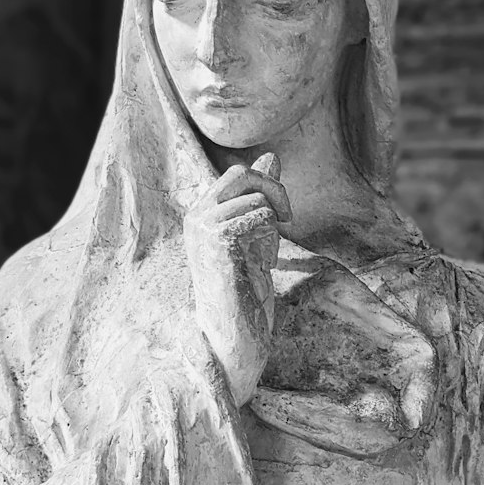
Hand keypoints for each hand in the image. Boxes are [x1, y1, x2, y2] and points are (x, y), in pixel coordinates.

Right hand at [183, 152, 290, 406]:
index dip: (268, 184)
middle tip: (287, 220)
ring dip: (274, 227)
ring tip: (265, 256)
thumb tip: (271, 155)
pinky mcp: (218, 242)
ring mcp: (204, 228)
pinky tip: (262, 264)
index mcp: (200, 212)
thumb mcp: (255, 232)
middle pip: (243, 173)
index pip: (237, 173)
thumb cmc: (245, 285)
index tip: (283, 215)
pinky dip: (271, 240)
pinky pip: (260, 218)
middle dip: (275, 191)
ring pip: (258, 200)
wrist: (234, 329)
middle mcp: (196, 216)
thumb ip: (260, 195)